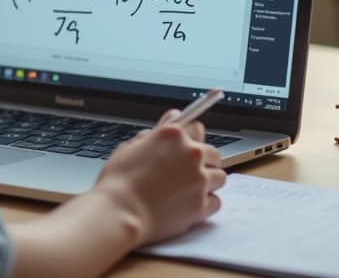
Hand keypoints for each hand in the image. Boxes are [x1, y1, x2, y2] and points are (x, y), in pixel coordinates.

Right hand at [91, 110, 225, 245]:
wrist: (119, 212)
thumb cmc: (118, 182)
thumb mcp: (129, 147)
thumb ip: (150, 137)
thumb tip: (158, 132)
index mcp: (173, 134)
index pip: (194, 126)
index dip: (189, 136)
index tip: (188, 142)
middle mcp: (191, 153)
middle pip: (213, 153)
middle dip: (203, 161)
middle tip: (189, 171)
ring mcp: (199, 179)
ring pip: (220, 177)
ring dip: (209, 182)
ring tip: (192, 189)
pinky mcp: (201, 205)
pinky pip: (216, 201)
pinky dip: (207, 204)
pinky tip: (192, 205)